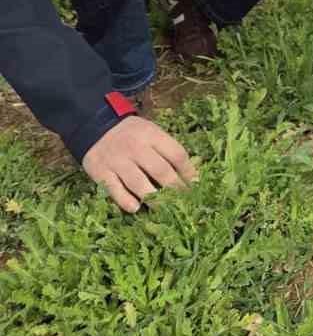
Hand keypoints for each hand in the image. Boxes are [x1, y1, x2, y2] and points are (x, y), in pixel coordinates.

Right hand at [82, 117, 197, 212]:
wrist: (95, 126)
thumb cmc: (131, 133)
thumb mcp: (150, 132)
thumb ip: (166, 149)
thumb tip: (188, 174)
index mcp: (152, 134)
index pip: (176, 154)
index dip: (188, 172)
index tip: (195, 185)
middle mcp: (136, 147)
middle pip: (161, 171)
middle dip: (175, 189)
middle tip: (183, 203)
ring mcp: (117, 160)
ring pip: (139, 183)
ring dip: (154, 199)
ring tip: (164, 209)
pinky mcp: (100, 172)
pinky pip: (115, 190)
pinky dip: (126, 201)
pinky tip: (136, 208)